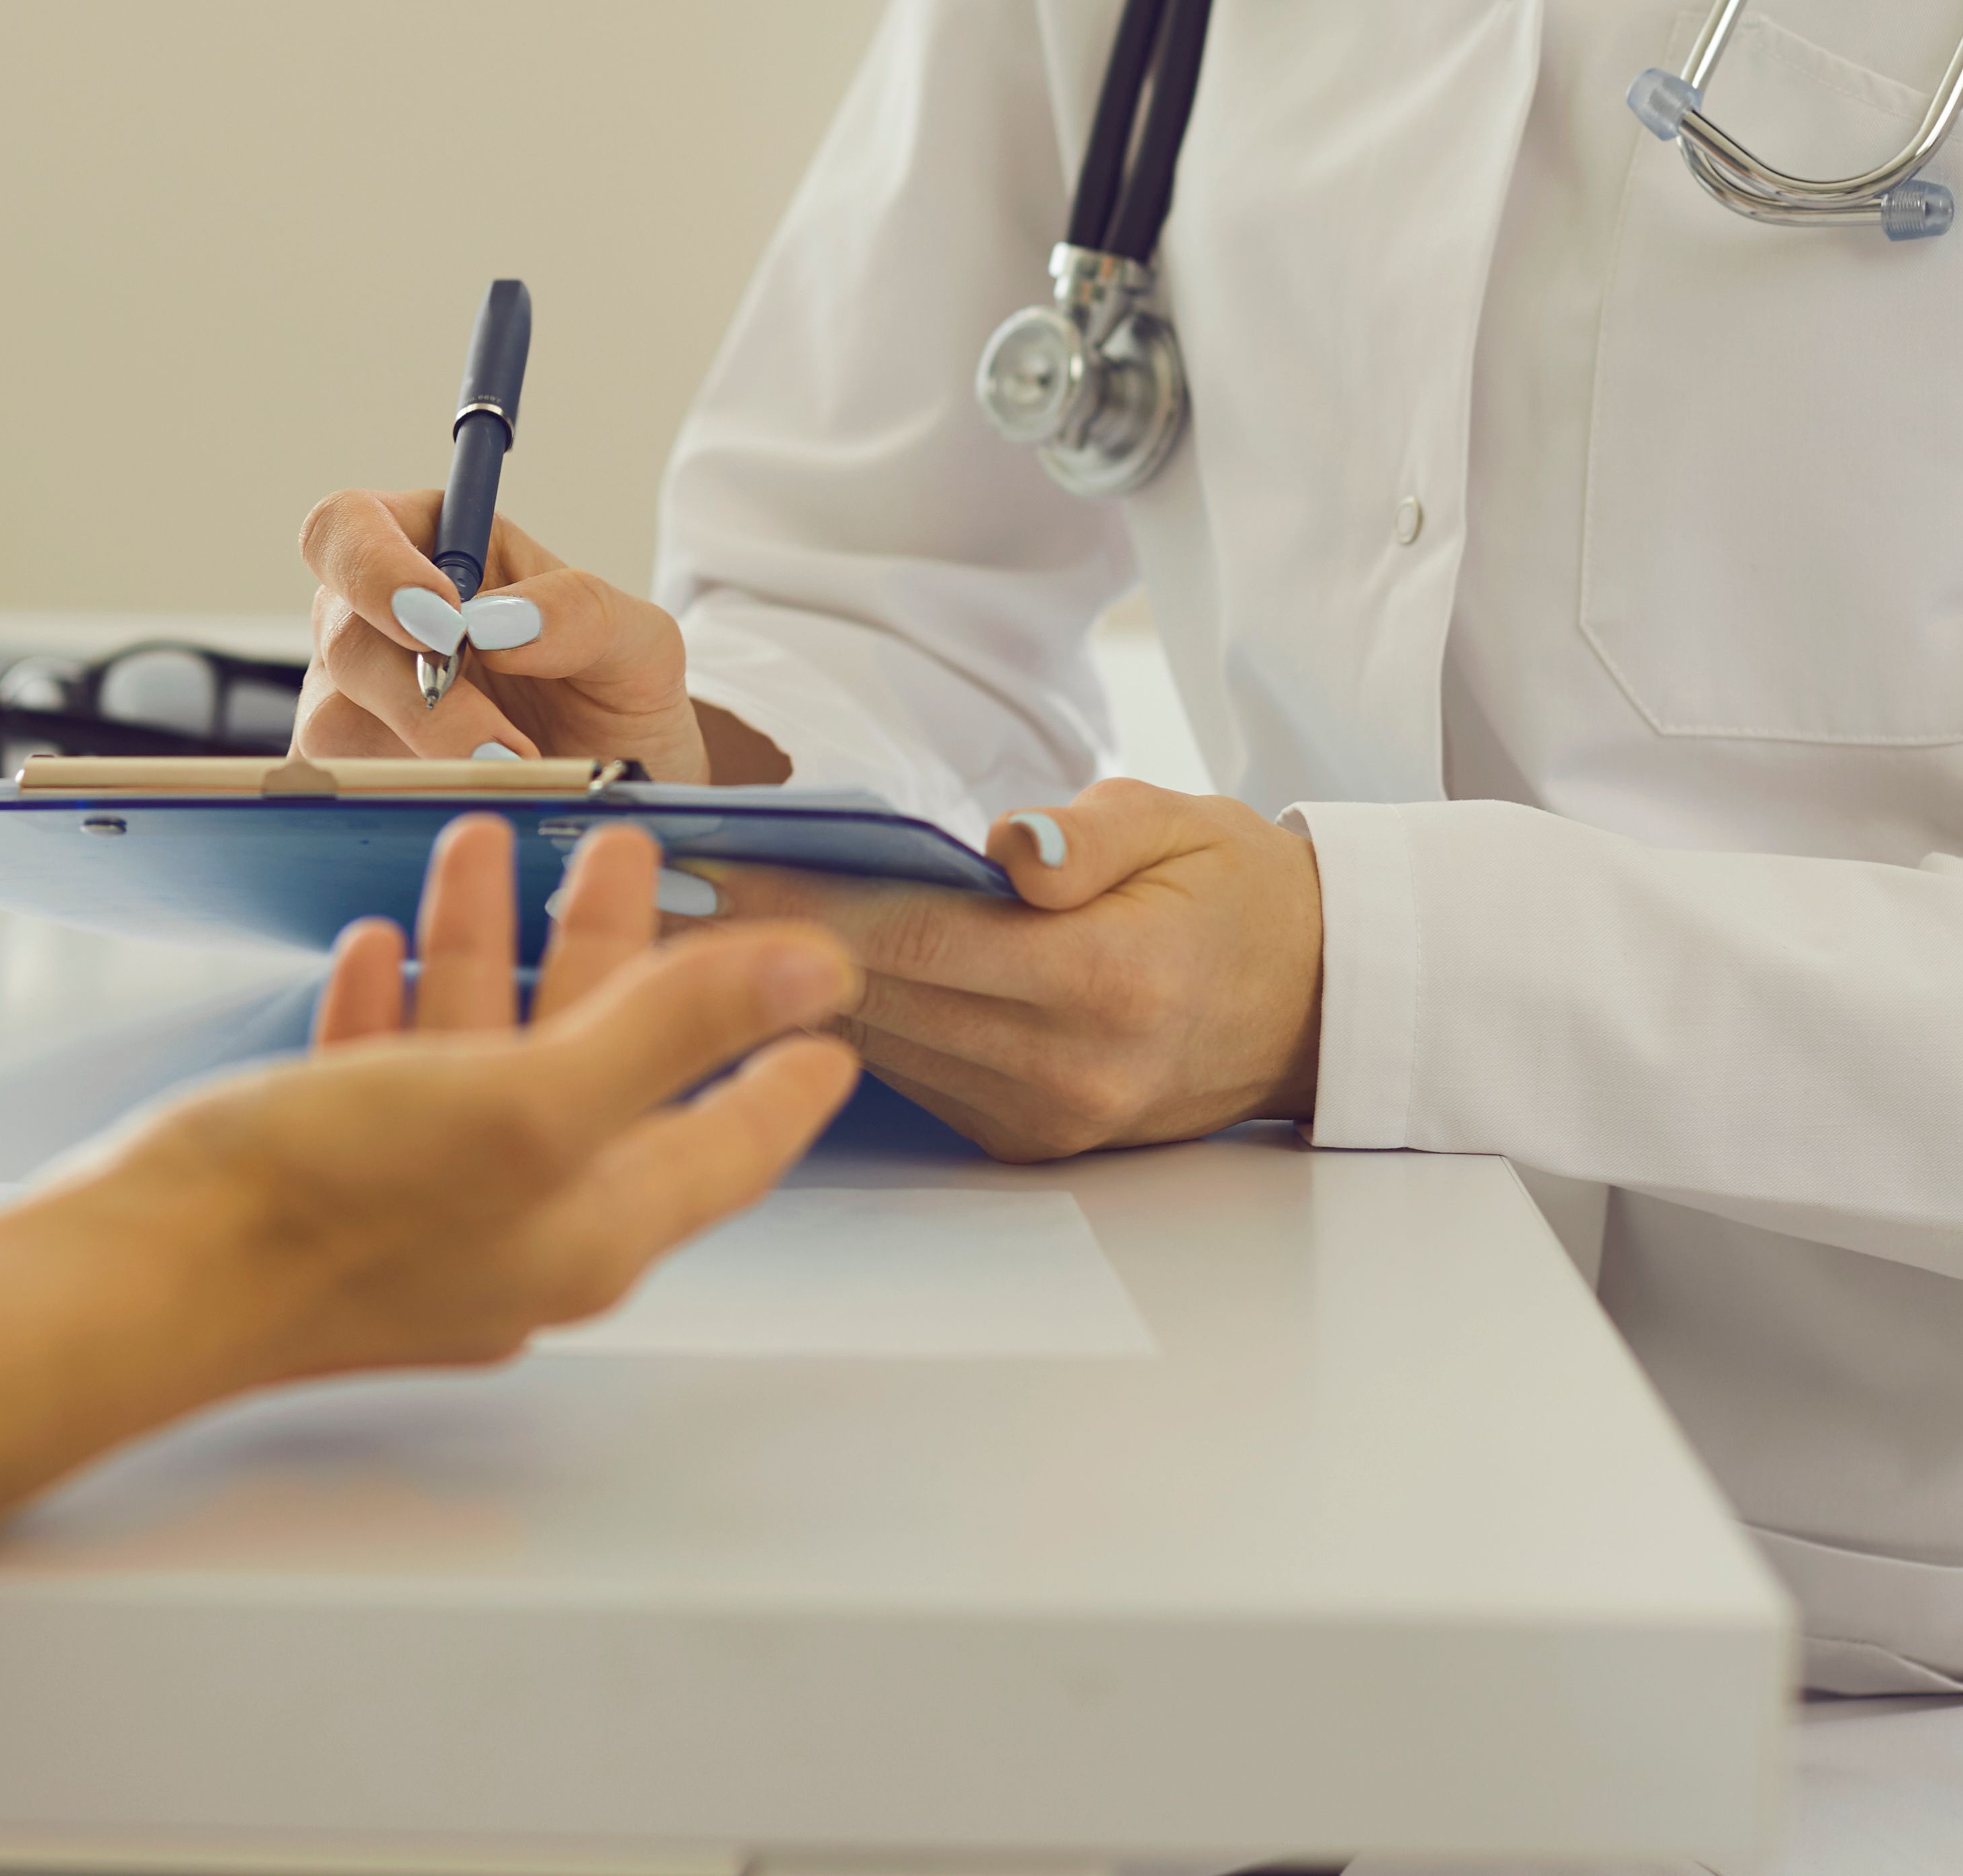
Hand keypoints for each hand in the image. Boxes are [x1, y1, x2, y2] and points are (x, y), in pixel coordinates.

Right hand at [80, 813, 859, 1378]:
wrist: (135, 1280)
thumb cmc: (322, 1208)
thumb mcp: (529, 1097)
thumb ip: (674, 1030)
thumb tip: (815, 981)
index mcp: (588, 1225)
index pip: (725, 1141)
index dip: (778, 1069)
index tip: (828, 1020)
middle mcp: (516, 1233)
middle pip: (599, 1072)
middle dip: (613, 951)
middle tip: (620, 848)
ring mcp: (417, 1221)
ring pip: (484, 1058)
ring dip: (486, 948)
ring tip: (483, 845)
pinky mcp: (329, 1196)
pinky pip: (387, 1085)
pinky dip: (394, 1007)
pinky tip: (379, 947)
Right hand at [294, 488, 730, 780]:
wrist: (622, 794)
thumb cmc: (619, 696)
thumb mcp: (638, 642)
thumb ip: (580, 611)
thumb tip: (493, 623)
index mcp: (435, 545)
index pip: (350, 524)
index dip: (376, 568)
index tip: (445, 623)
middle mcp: (378, 618)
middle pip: (344, 639)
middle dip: (422, 699)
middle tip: (503, 745)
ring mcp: (357, 700)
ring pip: (335, 723)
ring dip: (428, 761)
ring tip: (514, 780)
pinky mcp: (356, 772)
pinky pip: (345, 790)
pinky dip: (409, 804)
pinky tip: (473, 807)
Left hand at [714, 778, 1322, 1161]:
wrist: (1312, 1000)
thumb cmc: (1238, 892)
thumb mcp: (1182, 823)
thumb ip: (1089, 835)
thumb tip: (1007, 851)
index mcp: (1112, 980)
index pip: (921, 938)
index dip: (803, 899)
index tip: (709, 861)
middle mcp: (1070, 1067)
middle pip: (877, 999)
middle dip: (755, 942)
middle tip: (649, 887)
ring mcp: (1044, 1117)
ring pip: (877, 1042)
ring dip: (775, 988)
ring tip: (676, 922)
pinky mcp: (1025, 1139)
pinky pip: (910, 1069)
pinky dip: (840, 1018)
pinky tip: (767, 971)